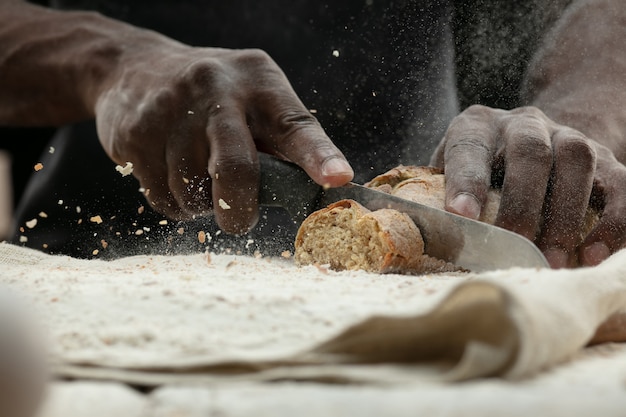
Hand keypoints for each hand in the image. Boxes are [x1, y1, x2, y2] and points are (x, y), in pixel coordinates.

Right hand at [95, 45, 352, 233]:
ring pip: (194, 193)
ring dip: (201, 203)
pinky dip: (174, 202)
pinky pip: (163, 198)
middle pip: (235, 169)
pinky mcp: (135, 135)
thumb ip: (282, 139)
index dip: (318, 156)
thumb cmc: (213, 97)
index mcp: (260, 83)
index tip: (336, 178)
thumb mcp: (255, 98)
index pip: (296, 125)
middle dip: (240, 209)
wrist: (134, 68)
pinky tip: (171, 173)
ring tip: (197, 174)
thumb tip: (317, 192)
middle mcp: (216, 90)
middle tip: (240, 220)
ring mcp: (170, 110)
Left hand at [430, 105, 625, 267]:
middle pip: (530, 151)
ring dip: (565, 214)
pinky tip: (593, 254)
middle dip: (522, 203)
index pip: (469, 147)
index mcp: (478, 126)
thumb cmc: (481, 171)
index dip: (466, 180)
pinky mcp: (606, 159)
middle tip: (516, 245)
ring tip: (553, 259)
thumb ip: (438, 194)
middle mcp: (524, 124)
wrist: (535, 141)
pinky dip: (612, 221)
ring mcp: (568, 136)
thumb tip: (421, 234)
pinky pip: (620, 184)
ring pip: (576, 160)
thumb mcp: (451, 173)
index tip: (461, 215)